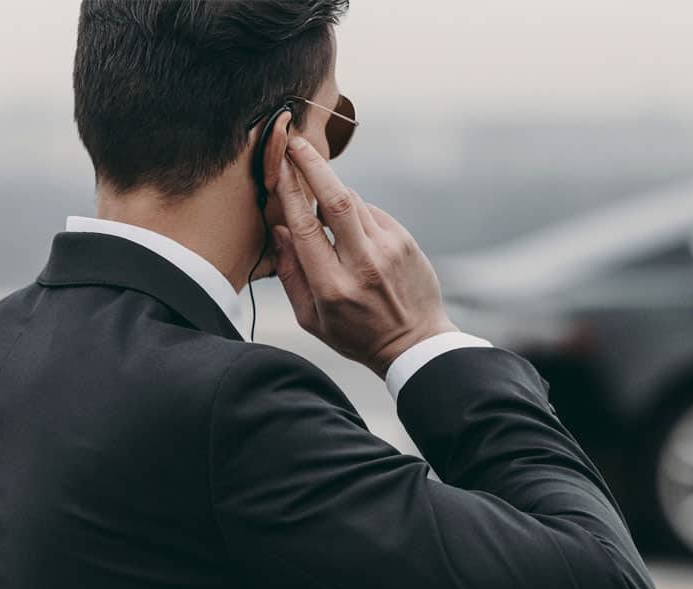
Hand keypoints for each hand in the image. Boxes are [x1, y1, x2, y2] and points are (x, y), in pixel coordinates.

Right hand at [271, 135, 457, 376]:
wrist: (415, 343)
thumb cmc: (356, 335)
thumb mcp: (311, 319)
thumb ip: (290, 274)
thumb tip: (279, 229)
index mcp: (333, 287)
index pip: (306, 227)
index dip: (289, 191)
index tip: (277, 164)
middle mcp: (363, 264)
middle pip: (335, 199)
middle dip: (312, 164)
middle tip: (295, 140)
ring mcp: (389, 250)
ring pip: (354, 201)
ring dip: (332, 192)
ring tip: (319, 199)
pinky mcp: (406, 242)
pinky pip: (372, 213)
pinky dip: (355, 213)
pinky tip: (352, 233)